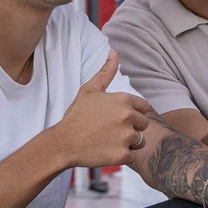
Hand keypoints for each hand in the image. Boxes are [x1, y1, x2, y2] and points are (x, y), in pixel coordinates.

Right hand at [52, 51, 152, 168]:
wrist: (63, 143)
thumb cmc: (76, 116)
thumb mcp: (89, 90)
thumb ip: (106, 72)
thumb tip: (114, 52)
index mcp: (124, 100)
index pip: (144, 108)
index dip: (132, 113)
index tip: (116, 119)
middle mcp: (128, 116)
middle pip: (144, 124)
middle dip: (131, 128)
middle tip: (110, 131)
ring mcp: (126, 136)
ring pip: (140, 140)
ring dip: (129, 142)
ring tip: (109, 140)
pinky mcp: (123, 154)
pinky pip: (133, 155)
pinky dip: (122, 155)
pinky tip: (107, 150)